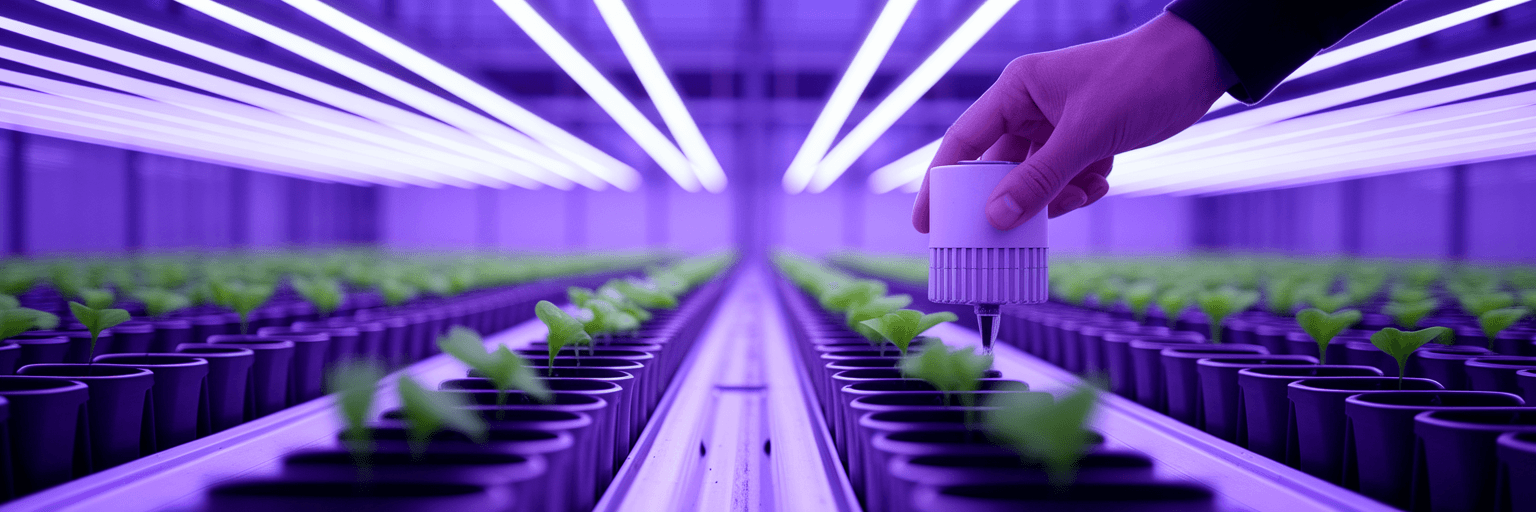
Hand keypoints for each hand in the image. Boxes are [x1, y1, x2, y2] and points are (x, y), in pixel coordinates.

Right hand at [912, 13, 1235, 232]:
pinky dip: (1081, 187)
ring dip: (1055, 195)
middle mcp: (1032, 106)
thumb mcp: (1087, 134)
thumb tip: (997, 216)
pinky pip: (1067, 176)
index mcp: (1018, 90)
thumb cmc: (1140, 79)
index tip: (926, 221)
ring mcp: (1059, 123)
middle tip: (999, 235)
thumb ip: (1040, 178)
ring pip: (1037, 176)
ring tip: (1080, 191)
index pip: (965, 141)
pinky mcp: (1086, 138)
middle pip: (1000, 165)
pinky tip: (1102, 180)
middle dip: (1007, 198)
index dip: (941, 182)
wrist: (1200, 64)